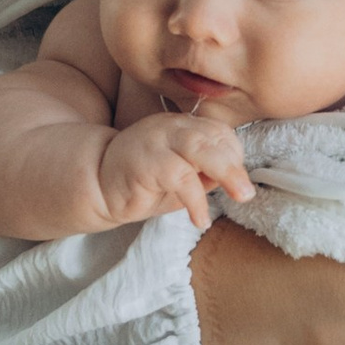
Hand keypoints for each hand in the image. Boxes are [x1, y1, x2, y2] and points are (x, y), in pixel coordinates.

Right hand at [96, 111, 252, 225]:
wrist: (96, 185)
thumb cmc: (143, 182)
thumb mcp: (182, 177)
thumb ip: (206, 175)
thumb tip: (235, 182)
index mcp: (184, 126)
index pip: (221, 132)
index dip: (234, 156)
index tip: (235, 182)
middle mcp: (172, 127)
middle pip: (213, 137)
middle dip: (235, 165)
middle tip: (247, 193)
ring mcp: (157, 140)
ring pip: (199, 148)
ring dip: (225, 172)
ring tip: (241, 196)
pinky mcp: (145, 161)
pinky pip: (179, 176)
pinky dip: (196, 199)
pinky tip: (200, 219)